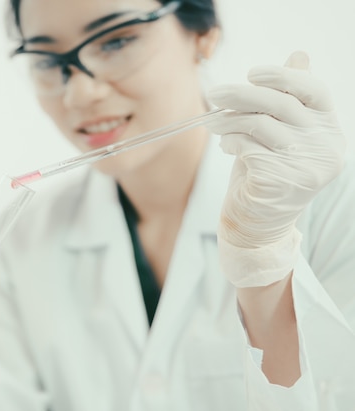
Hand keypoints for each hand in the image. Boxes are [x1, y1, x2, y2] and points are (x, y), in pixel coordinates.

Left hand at [207, 51, 346, 286]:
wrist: (257, 222)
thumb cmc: (266, 172)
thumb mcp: (279, 132)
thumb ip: (289, 99)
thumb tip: (299, 55)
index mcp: (330, 130)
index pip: (315, 90)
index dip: (284, 76)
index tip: (252, 73)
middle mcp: (327, 148)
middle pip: (281, 103)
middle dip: (241, 94)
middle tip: (214, 94)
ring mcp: (307, 166)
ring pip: (260, 123)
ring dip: (230, 120)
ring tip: (216, 124)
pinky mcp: (282, 181)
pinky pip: (248, 145)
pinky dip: (231, 141)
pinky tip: (228, 147)